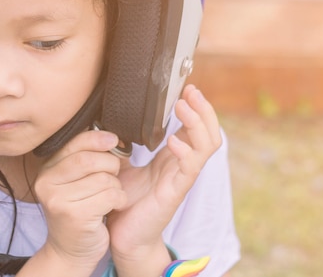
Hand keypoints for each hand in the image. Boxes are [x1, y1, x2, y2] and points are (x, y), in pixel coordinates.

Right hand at [33, 128, 126, 271]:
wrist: (70, 250)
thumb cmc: (78, 211)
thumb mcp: (74, 181)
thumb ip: (84, 158)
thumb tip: (109, 136)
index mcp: (47, 169)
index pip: (74, 143)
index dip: (97, 139)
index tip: (113, 139)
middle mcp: (46, 183)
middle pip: (89, 160)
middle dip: (110, 164)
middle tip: (114, 175)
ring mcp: (58, 200)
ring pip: (102, 179)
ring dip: (116, 186)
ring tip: (111, 195)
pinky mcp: (74, 216)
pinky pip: (109, 196)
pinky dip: (119, 199)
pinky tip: (114, 205)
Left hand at [106, 85, 221, 272]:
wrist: (124, 235)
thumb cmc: (126, 200)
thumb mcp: (124, 165)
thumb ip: (125, 145)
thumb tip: (114, 121)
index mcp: (173, 156)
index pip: (195, 126)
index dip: (195, 106)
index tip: (186, 88)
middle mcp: (183, 165)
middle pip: (209, 132)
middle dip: (203, 109)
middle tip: (190, 91)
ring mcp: (182, 178)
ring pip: (206, 146)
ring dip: (196, 123)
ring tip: (183, 107)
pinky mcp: (176, 192)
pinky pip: (190, 168)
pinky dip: (185, 151)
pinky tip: (173, 141)